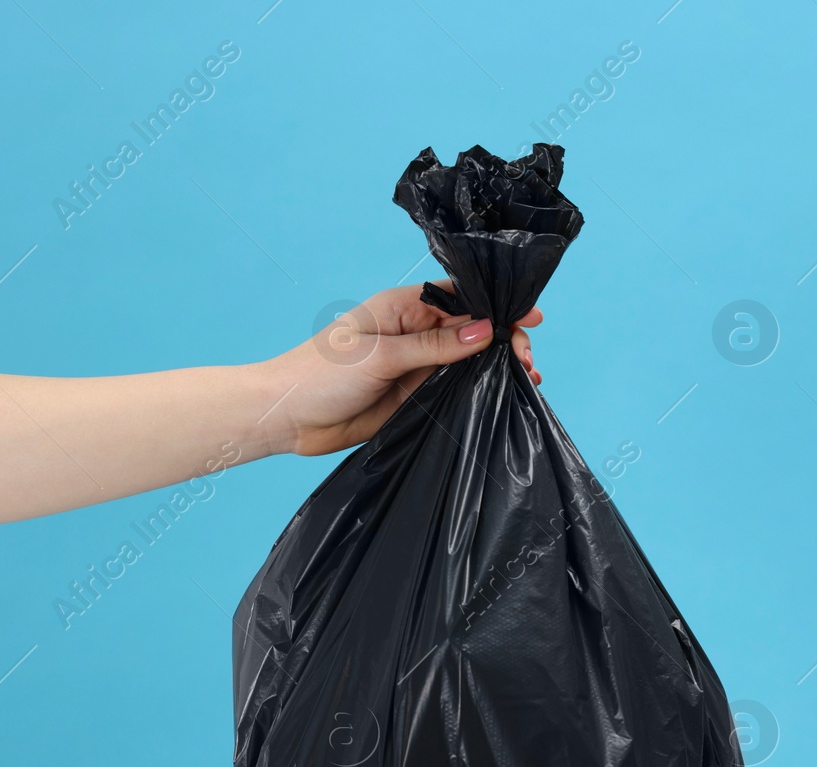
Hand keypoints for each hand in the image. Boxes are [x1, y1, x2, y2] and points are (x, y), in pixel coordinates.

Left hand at [261, 282, 542, 456]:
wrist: (287, 419)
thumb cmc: (319, 375)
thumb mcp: (380, 357)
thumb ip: (434, 347)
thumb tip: (484, 331)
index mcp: (402, 308)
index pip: (460, 296)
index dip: (496, 303)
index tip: (529, 316)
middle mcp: (414, 333)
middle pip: (472, 328)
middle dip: (504, 339)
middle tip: (527, 359)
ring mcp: (416, 365)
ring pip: (469, 360)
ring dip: (498, 364)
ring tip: (529, 376)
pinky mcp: (415, 396)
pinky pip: (456, 388)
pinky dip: (482, 388)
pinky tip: (507, 392)